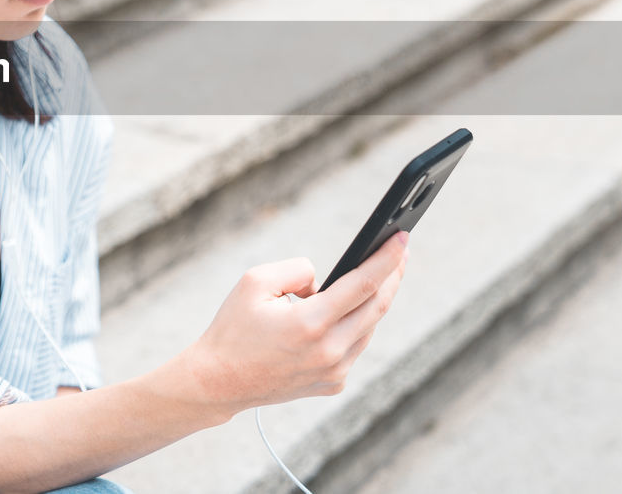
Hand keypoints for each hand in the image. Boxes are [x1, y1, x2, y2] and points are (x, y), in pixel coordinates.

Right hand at [186, 230, 408, 417]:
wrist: (218, 381)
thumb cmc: (233, 327)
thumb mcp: (254, 281)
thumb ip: (297, 270)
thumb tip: (324, 280)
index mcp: (310, 324)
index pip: (363, 285)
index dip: (386, 259)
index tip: (403, 237)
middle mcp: (329, 352)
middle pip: (377, 306)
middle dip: (392, 275)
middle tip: (400, 251)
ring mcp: (334, 373)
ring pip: (367, 328)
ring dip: (374, 300)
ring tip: (379, 276)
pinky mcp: (332, 384)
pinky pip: (354, 347)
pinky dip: (354, 325)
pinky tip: (348, 311)